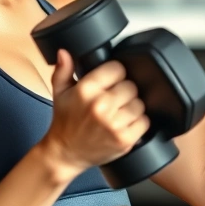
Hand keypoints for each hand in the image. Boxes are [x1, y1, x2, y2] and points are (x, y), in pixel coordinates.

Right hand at [40, 50, 150, 180]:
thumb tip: (65, 52)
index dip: (116, 73)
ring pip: (140, 103)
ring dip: (132, 107)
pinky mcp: (124, 139)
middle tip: (115, 99)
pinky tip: (125, 124)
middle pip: (131, 85)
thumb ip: (64, 70)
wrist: (65, 153)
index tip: (112, 80)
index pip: (117, 68)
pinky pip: (144, 122)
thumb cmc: (64, 122)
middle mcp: (101, 105)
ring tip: (120, 112)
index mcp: (86, 90)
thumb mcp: (59, 92)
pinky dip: (138, 123)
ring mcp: (114, 124)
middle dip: (125, 91)